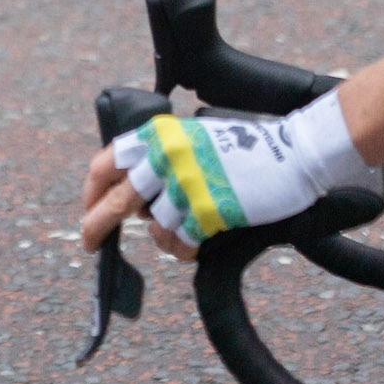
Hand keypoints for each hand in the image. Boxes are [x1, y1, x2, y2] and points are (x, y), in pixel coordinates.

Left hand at [82, 95, 374, 254]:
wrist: (294, 152)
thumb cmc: (245, 147)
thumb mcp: (192, 137)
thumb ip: (161, 155)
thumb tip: (133, 194)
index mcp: (160, 133)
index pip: (107, 162)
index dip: (92, 189)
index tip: (89, 205)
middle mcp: (167, 155)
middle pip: (118, 200)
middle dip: (97, 225)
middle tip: (90, 242)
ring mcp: (188, 184)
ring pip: (154, 229)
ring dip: (163, 239)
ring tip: (181, 234)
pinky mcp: (210, 211)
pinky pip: (181, 243)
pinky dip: (183, 250)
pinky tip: (193, 246)